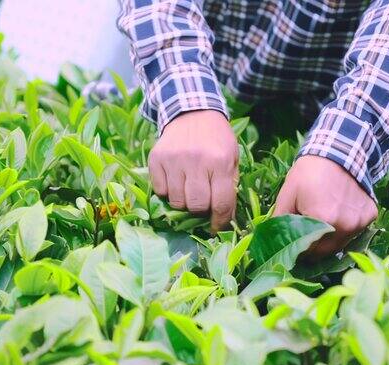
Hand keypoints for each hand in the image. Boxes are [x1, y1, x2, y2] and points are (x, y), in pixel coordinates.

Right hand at [149, 110, 238, 231]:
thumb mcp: (232, 158)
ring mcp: (174, 159)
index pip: (221, 203)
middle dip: (200, 209)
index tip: (217, 227)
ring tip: (188, 189)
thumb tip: (224, 219)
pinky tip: (175, 180)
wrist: (192, 112)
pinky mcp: (156, 158)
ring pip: (176, 201)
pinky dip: (168, 191)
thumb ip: (229, 187)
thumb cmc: (216, 140)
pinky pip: (160, 190)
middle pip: (196, 205)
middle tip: (202, 202)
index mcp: (220, 162)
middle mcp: (196, 160)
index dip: (220, 221)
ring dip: (183, 201)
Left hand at [274, 155, 377, 257]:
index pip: (310, 252)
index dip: (301, 249)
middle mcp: (346, 225)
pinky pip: (356, 230)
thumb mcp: (287, 196)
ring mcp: (360, 220)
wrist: (336, 153)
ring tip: (323, 219)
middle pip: (327, 251)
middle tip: (308, 232)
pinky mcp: (370, 215)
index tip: (296, 242)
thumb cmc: (307, 174)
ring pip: (342, 242)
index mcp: (324, 221)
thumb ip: (279, 222)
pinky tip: (339, 211)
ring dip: (331, 238)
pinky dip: (346, 226)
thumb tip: (272, 243)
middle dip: (315, 246)